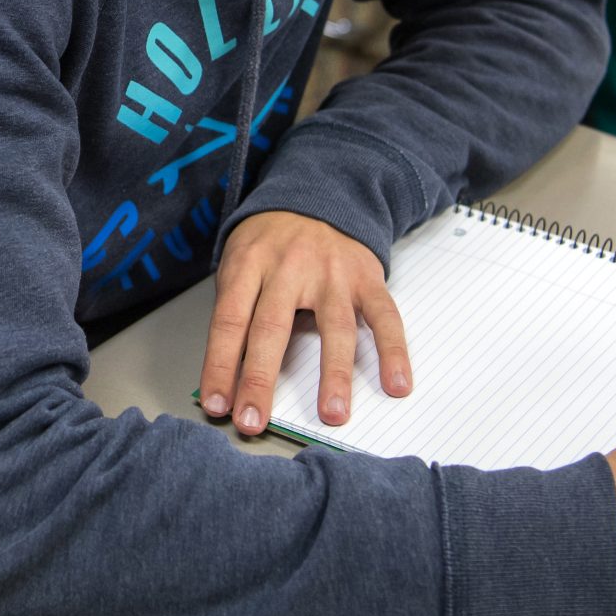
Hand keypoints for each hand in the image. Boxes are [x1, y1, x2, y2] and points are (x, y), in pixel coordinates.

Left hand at [198, 210, 410, 435]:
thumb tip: (228, 376)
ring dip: (333, 374)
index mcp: (249, 264)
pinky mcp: (366, 278)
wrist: (317, 193)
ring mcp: (332, 273)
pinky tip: (396, 383)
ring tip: (333, 413)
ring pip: (333, 327)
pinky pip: (384, 317)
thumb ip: (237, 309)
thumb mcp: (240, 261)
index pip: (229, 322)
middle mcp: (289, 267)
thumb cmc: (271, 242)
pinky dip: (393, 351)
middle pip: (271, 329)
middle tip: (253, 422)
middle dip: (259, 380)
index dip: (221, 365)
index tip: (219, 405)